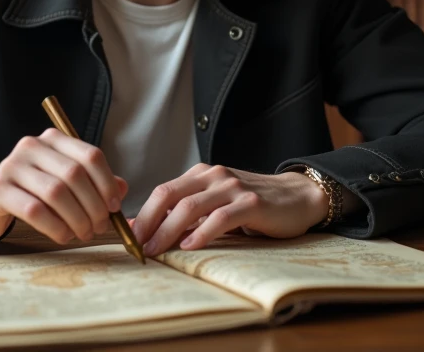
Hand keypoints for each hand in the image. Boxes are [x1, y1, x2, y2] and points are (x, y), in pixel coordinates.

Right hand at [0, 128, 127, 244]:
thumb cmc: (31, 192)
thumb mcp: (63, 182)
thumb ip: (92, 183)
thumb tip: (122, 189)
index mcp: (52, 139)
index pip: (90, 155)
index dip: (106, 182)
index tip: (114, 206)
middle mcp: (32, 146)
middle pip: (74, 174)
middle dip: (93, 205)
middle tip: (99, 227)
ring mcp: (12, 165)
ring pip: (56, 192)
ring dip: (77, 218)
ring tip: (84, 234)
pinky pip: (35, 210)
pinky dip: (56, 226)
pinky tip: (64, 236)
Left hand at [131, 163, 328, 256]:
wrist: (296, 197)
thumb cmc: (252, 205)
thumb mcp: (216, 205)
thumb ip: (186, 213)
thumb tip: (146, 229)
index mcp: (201, 174)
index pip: (163, 191)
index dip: (142, 213)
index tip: (127, 237)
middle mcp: (214, 176)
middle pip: (169, 195)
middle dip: (148, 222)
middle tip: (136, 246)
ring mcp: (232, 187)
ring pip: (191, 207)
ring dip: (168, 231)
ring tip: (155, 250)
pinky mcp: (251, 203)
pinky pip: (220, 218)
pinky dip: (202, 233)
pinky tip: (190, 246)